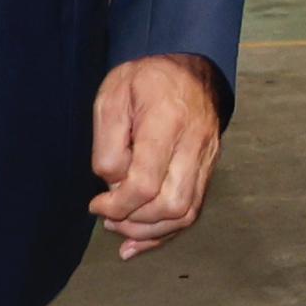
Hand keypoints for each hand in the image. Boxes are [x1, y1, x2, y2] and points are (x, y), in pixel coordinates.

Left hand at [90, 53, 225, 255]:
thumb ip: (107, 145)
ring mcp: (206, 158)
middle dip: (135, 222)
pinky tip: (142, 238)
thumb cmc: (145, 79)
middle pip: (171, 205)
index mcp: (166, 123)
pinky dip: (167, 230)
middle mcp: (194, 144)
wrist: (191, 68)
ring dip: (151, 231)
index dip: (116, 205)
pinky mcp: (208, 167)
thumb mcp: (111, 98)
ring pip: (187, 213)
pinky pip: (194, 208)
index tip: (96, 204)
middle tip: (109, 217)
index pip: (145, 184)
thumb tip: (113, 185)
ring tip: (122, 227)